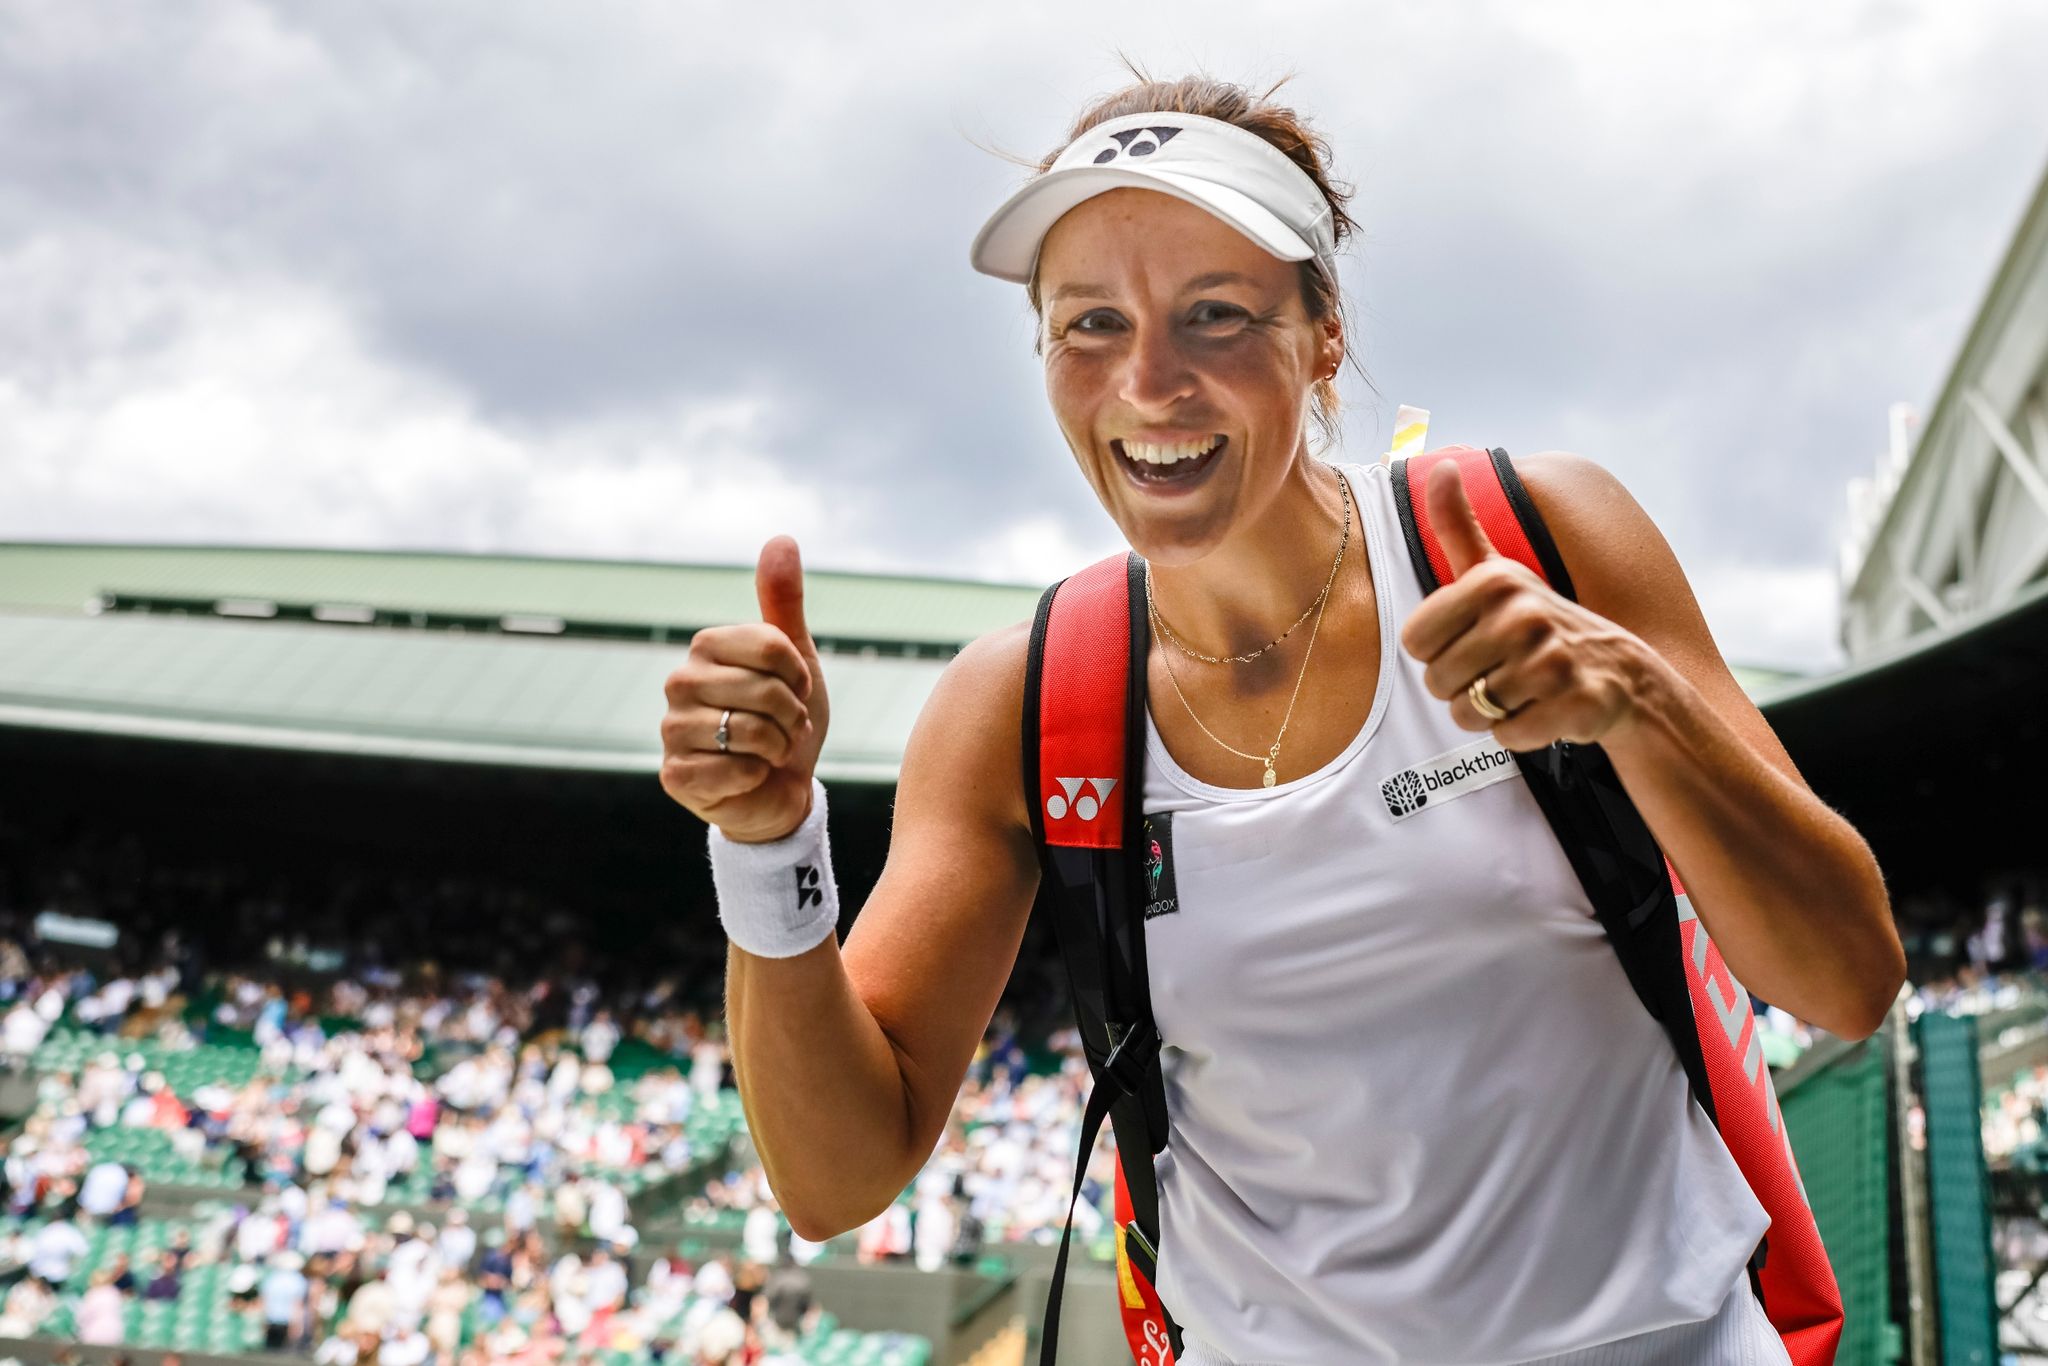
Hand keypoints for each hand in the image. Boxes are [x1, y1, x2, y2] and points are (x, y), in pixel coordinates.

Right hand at [659, 535, 830, 840]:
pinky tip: (748, 776)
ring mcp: (672, 729)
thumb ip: (783, 601)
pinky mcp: (674, 774)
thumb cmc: (785, 718)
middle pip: (765, 690)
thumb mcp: (795, 657)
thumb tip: (781, 538)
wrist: (780, 787)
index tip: (796, 689)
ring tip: (770, 751)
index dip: (798, 674)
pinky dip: (757, 776)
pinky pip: (735, 770)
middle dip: (792, 716)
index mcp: (706, 646)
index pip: (773, 645)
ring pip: (750, 731)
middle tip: (786, 728)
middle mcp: (679, 682)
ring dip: (778, 747)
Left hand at [1397, 459, 1645, 751]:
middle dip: (1462, 688)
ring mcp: (1552, 662)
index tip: (1473, 641)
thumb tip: (1442, 464)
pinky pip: (1507, 736)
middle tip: (1500, 671)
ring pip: (1469, 713)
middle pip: (1437, 682)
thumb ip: (1458, 524)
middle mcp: (1523, 616)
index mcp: (1493, 583)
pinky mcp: (1574, 705)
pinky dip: (1520, 732)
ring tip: (1522, 690)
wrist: (1620, 672)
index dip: (1438, 653)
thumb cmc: (1537, 622)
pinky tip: (1545, 710)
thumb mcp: (1496, 571)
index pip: (1415, 644)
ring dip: (1489, 713)